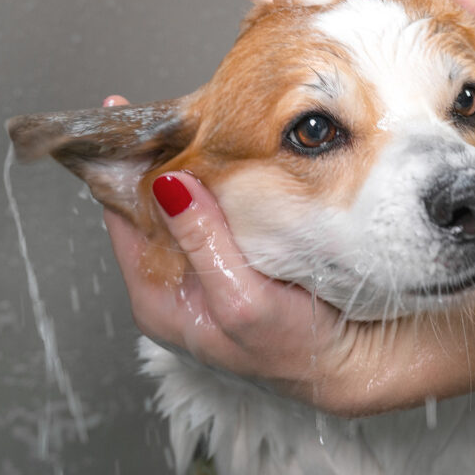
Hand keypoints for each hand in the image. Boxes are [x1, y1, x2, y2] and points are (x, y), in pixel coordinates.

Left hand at [100, 96, 376, 413]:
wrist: (354, 365)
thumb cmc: (296, 350)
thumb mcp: (242, 300)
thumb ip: (204, 244)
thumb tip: (168, 186)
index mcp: (158, 298)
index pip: (121, 217)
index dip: (119, 166)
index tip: (123, 118)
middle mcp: (176, 283)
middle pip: (151, 207)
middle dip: (158, 158)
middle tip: (172, 109)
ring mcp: (207, 272)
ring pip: (186, 207)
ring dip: (194, 167)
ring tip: (201, 121)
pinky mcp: (239, 262)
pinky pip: (219, 212)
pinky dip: (222, 182)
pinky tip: (233, 158)